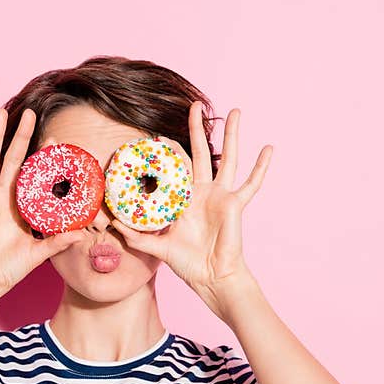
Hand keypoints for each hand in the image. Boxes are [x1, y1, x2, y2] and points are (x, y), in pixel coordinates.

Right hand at [0, 108, 81, 301]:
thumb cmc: (9, 269)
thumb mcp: (38, 253)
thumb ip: (57, 242)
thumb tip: (81, 235)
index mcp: (22, 206)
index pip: (35, 175)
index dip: (45, 158)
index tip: (56, 140)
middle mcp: (4, 196)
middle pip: (15, 158)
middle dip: (22, 135)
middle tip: (30, 113)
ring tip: (0, 112)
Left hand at [109, 102, 272, 319]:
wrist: (211, 278)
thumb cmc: (188, 264)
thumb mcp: (158, 248)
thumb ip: (138, 236)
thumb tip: (115, 226)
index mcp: (184, 199)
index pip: (175, 167)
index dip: (167, 152)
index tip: (157, 135)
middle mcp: (203, 192)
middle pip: (201, 153)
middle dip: (198, 129)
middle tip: (196, 105)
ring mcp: (221, 196)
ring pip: (228, 159)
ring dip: (232, 135)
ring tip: (235, 111)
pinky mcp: (235, 205)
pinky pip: (251, 184)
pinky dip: (261, 168)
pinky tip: (269, 149)